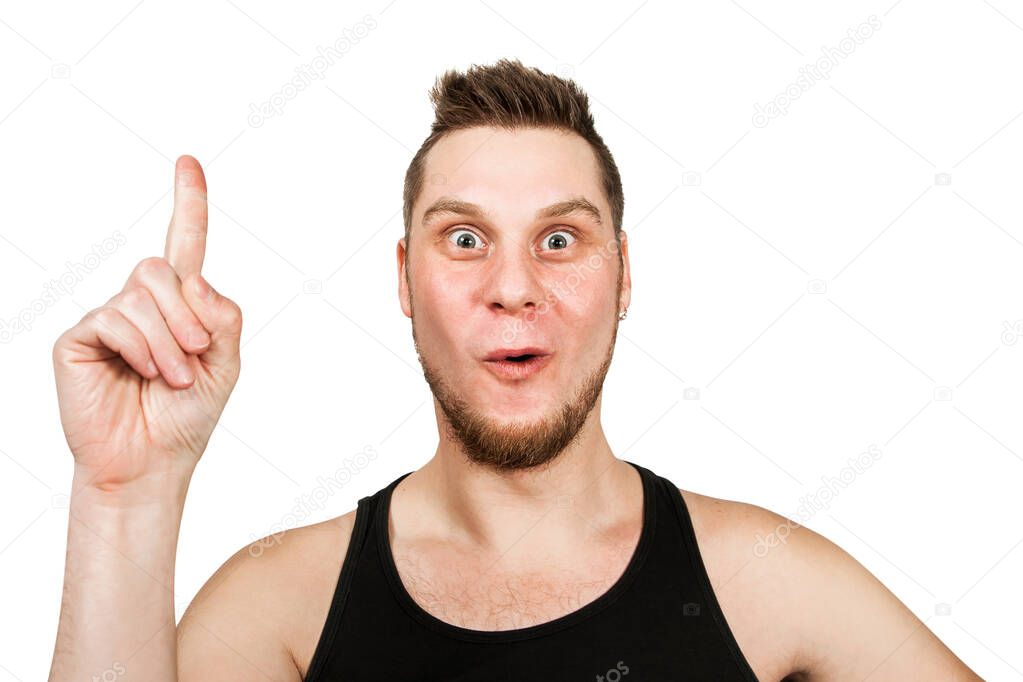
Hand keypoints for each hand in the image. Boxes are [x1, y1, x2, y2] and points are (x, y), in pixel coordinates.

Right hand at [52, 155, 242, 491]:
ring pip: (140, 295)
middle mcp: (141, 303)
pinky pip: (113, 319)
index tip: (189, 162)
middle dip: (187, 314)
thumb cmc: (187, 414)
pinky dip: (140, 348)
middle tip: (194, 356)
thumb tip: (194, 280)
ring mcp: (108, 318)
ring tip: (172, 378)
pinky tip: (142, 374)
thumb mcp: (225, 364)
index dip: (188, 203)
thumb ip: (223, 317)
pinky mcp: (79, 337)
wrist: (152, 461)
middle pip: (160, 268)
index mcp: (180, 305)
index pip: (184, 244)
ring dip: (168, 341)